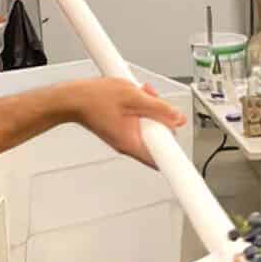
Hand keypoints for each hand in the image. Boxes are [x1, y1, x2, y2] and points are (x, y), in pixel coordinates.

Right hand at [62, 79, 185, 167]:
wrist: (72, 99)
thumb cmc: (94, 98)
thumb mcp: (134, 96)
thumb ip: (159, 107)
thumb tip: (177, 117)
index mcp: (132, 143)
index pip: (161, 159)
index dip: (176, 157)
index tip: (188, 165)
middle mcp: (129, 146)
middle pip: (158, 140)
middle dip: (162, 119)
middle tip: (156, 103)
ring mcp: (125, 139)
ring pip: (149, 131)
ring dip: (151, 112)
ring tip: (142, 95)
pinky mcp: (121, 131)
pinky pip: (139, 125)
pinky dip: (141, 112)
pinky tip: (135, 99)